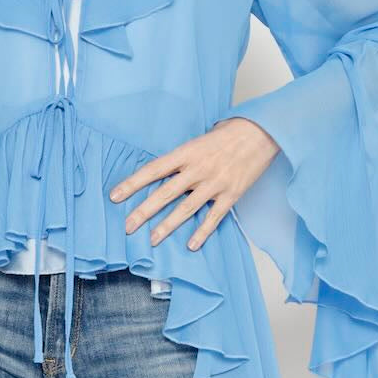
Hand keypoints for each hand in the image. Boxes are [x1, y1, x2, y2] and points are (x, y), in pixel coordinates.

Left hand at [108, 117, 279, 250]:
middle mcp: (198, 169)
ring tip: (152, 239)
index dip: (133, 183)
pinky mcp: (231, 194)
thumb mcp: (199, 140)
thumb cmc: (228, 134)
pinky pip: (214, 217)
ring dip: (167, 226)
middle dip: (144, 211)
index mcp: (187, 152)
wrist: (261, 133)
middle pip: (165, 193)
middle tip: (128, 226)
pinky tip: (191, 245)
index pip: (153, 169)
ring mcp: (215, 183)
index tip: (115, 196)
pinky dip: (202, 232)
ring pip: (186, 208)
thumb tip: (163, 172)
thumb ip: (182, 158)